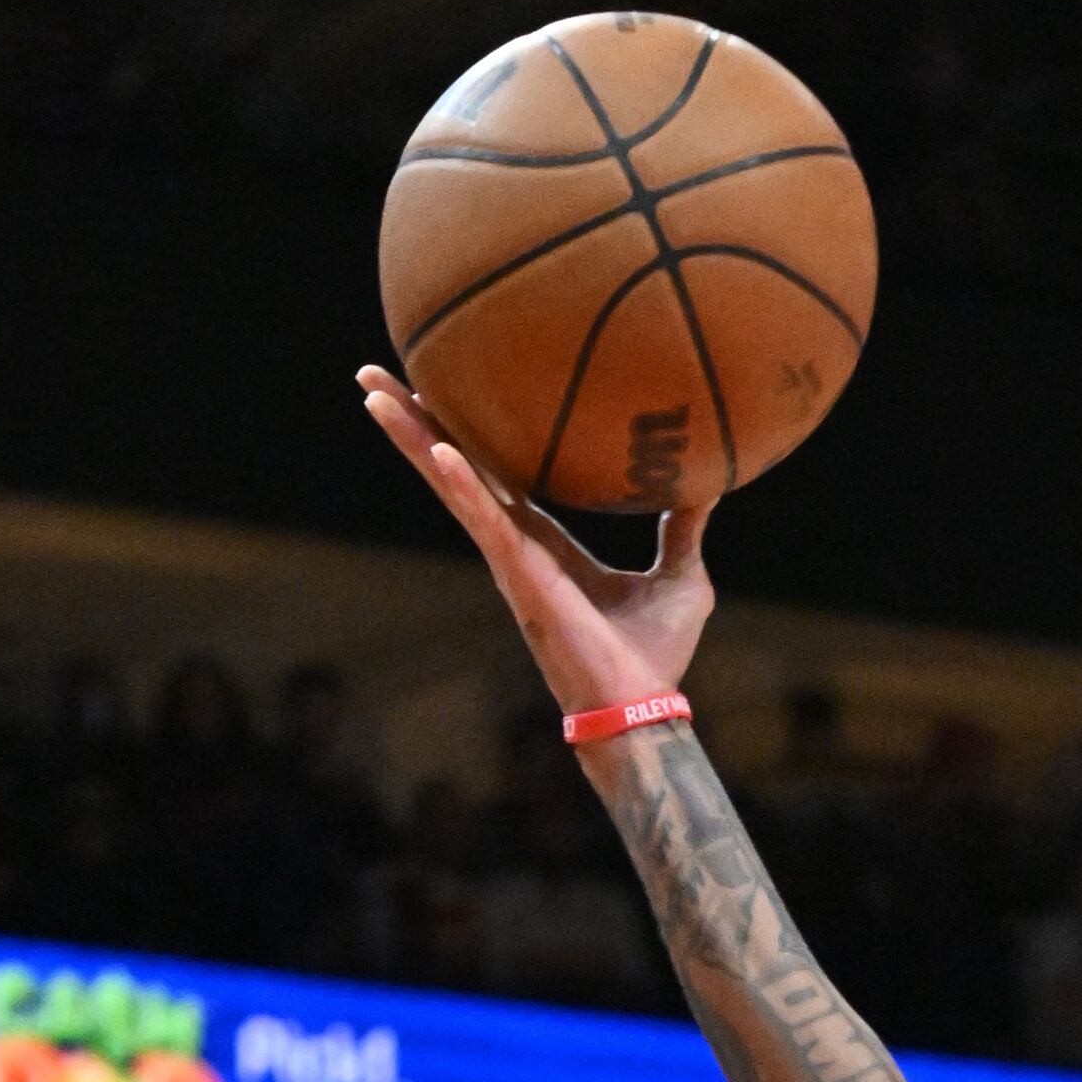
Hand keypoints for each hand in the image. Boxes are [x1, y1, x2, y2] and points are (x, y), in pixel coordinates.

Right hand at [358, 369, 717, 724]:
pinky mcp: (520, 576)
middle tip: (372, 374)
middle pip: (454, 468)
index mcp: (546, 541)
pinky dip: (462, 486)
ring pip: (451, 485)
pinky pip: (484, 522)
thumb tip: (709, 481)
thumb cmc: (657, 654)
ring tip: (373, 392)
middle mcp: (516, 545)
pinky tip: (437, 451)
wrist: (643, 707)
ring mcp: (511, 559)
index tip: (439, 390)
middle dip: (414, 424)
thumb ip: (685, 527)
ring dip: (412, 440)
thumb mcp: (682, 575)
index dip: (465, 434)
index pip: (495, 473)